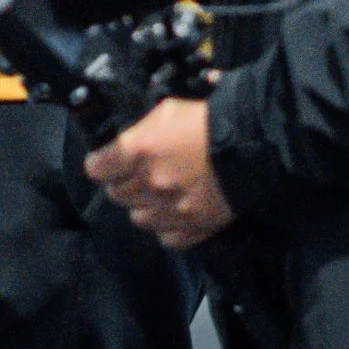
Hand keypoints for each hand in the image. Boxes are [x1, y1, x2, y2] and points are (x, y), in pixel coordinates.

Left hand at [84, 98, 235, 249]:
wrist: (252, 146)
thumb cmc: (208, 121)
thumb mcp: (167, 110)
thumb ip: (141, 130)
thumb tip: (125, 144)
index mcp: (139, 152)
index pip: (97, 168)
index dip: (101, 163)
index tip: (107, 162)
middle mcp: (149, 185)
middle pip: (116, 194)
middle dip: (123, 183)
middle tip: (138, 173)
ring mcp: (170, 211)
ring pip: (137, 218)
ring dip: (143, 206)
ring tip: (157, 194)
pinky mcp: (192, 228)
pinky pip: (166, 237)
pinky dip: (168, 227)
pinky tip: (175, 212)